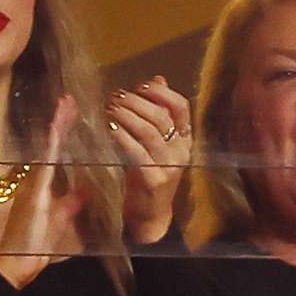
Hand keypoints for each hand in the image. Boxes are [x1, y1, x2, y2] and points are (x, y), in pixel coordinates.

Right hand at [0, 95, 85, 288]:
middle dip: (60, 122)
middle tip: (69, 98)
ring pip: (48, 149)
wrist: (14, 265)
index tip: (70, 113)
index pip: (56, 154)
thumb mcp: (60, 220)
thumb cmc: (33, 247)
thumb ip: (71, 204)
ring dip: (57, 127)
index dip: (63, 133)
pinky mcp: (35, 192)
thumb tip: (85, 189)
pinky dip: (51, 146)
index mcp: (43, 187)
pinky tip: (56, 129)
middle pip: (51, 146)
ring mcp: (34, 185)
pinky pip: (45, 164)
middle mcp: (36, 181)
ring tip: (65, 104)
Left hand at [108, 75, 191, 243]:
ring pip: (150, 132)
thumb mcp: (157, 143)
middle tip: (117, 96)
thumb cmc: (150, 175)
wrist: (150, 216)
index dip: (162, 93)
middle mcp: (181, 151)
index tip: (141, 86)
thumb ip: (159, 113)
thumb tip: (158, 80)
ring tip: (110, 108)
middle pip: (162, 117)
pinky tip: (111, 128)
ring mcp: (168, 166)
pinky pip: (137, 153)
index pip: (181, 107)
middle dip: (137, 102)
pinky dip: (123, 138)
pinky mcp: (153, 180)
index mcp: (184, 139)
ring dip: (128, 116)